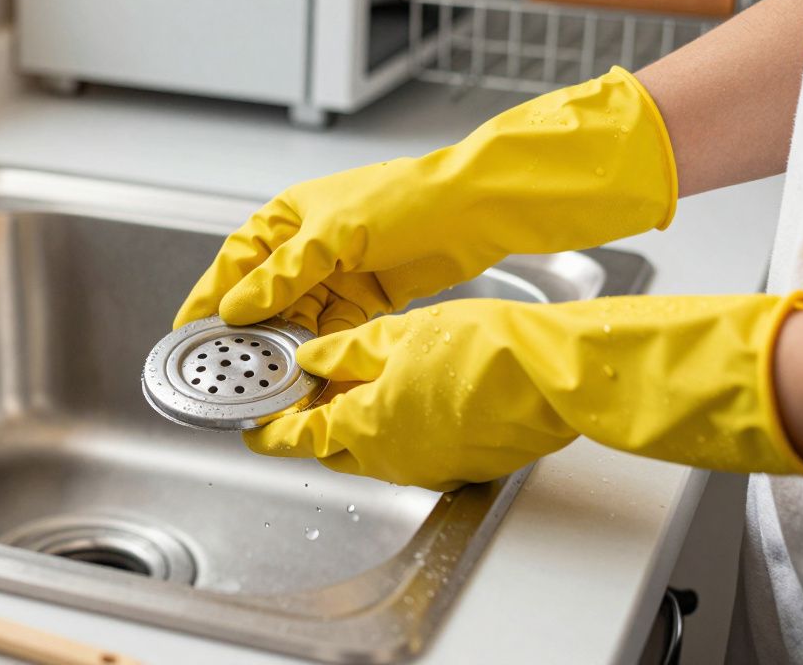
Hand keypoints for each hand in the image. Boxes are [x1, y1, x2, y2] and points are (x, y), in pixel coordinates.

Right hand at [175, 66, 677, 335]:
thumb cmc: (402, 200)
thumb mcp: (331, 234)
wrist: (469, 211)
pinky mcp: (362, 299)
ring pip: (294, 320)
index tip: (188, 332)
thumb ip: (283, 275)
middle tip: (225, 367)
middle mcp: (305, 248)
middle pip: (261, 298)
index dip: (209, 298)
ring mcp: (334, 274)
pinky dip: (318, 351)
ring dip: (283, 347)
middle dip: (246, 332)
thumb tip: (238, 307)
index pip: (235, 263)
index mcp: (287, 219)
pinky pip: (328, 331)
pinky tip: (307, 372)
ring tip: (265, 377)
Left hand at [246, 293, 802, 490]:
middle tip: (300, 387)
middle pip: (328, 444)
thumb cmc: (483, 351)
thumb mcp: (396, 336)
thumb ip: (344, 352)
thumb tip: (311, 357)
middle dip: (308, 419)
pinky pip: (405, 450)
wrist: (553, 377)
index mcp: (362, 425)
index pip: (294, 434)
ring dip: (350, 421)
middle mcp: (387, 457)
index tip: (250, 417)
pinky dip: (389, 426)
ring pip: (367, 448)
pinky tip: (401, 390)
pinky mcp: (454, 464)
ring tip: (351, 377)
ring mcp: (423, 466)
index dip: (266, 425)